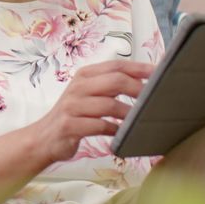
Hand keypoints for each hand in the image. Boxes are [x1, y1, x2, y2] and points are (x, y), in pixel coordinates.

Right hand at [30, 60, 153, 162]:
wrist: (44, 138)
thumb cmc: (73, 116)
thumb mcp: (88, 95)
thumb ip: (109, 86)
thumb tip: (144, 82)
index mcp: (84, 75)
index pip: (116, 65)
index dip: (140, 68)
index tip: (160, 72)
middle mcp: (78, 87)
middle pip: (115, 81)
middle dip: (139, 89)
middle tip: (157, 99)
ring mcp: (72, 106)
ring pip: (109, 105)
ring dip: (130, 114)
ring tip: (142, 120)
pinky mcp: (70, 125)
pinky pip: (99, 126)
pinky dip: (115, 130)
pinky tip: (123, 134)